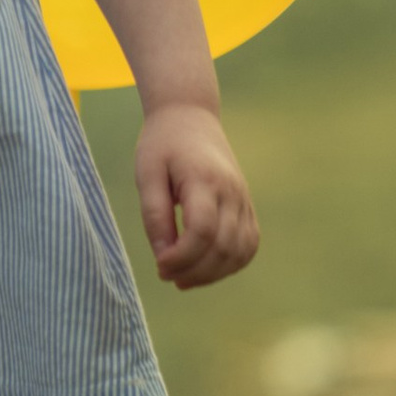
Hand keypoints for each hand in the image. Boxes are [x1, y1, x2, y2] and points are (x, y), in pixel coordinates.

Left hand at [134, 100, 258, 289]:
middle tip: (165, 275)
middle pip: (223, 247)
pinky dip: (230, 264)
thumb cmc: (162, 144)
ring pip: (239, 252)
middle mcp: (232, 192)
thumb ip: (154, 215)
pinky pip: (249, 245)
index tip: (158, 265)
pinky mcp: (247, 206)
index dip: (181, 257)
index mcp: (205, 180)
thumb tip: (163, 257)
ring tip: (182, 278)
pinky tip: (204, 268)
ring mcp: (244, 199)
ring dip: (212, 274)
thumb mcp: (147, 174)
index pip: (202, 231)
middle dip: (194, 271)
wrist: (191, 117)